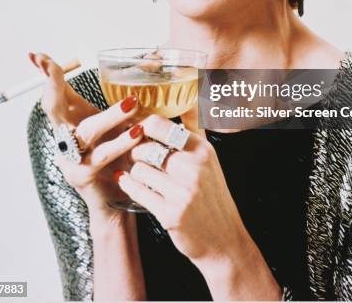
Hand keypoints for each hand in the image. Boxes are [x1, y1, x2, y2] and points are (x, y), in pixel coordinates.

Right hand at [29, 52, 143, 216]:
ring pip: (86, 131)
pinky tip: (137, 134)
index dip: (47, 74)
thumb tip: (133, 66)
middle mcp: (64, 137)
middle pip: (54, 108)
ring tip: (132, 103)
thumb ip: (116, 100)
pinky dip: (121, 143)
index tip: (37, 55)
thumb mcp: (113, 123)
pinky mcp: (83, 175)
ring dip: (110, 116)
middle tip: (54, 67)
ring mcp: (70, 157)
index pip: (55, 92)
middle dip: (53, 86)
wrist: (115, 197)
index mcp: (70, 120)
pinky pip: (102, 155)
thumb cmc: (115, 154)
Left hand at [116, 114, 247, 262]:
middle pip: (145, 147)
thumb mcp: (207, 161)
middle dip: (135, 151)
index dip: (142, 127)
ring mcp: (183, 192)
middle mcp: (194, 167)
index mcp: (202, 149)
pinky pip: (137, 191)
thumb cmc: (211, 196)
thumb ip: (188, 137)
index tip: (136, 130)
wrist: (223, 238)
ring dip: (134, 171)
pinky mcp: (170, 214)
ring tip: (139, 173)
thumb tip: (164, 112)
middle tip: (135, 155)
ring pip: (139, 169)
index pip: (160, 125)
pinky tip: (128, 182)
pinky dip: (129, 185)